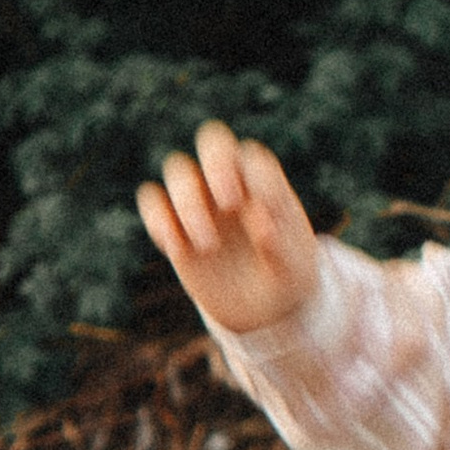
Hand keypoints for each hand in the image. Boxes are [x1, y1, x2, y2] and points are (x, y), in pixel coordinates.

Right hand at [136, 120, 318, 335]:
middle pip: (213, 141)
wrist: (264, 308)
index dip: (258, 179)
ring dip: (189, 202)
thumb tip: (258, 223)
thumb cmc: (287, 279)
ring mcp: (200, 201)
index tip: (268, 215)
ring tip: (208, 246)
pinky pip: (153, 202)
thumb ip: (281, 246)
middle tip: (230, 203)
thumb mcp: (295, 270)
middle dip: (217, 164)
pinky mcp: (174, 224)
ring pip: (179, 170)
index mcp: (266, 184)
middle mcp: (230, 184)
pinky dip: (159, 220)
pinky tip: (178, 250)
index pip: (254, 158)